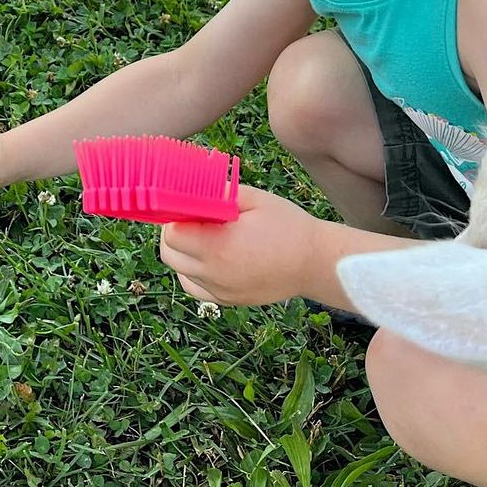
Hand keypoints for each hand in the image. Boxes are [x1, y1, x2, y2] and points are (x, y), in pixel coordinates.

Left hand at [158, 184, 324, 305]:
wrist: (316, 263)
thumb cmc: (289, 227)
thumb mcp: (256, 199)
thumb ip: (220, 192)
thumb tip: (193, 186)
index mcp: (218, 246)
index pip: (172, 233)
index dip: (175, 216)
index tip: (185, 205)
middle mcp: (215, 273)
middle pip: (169, 254)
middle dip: (174, 234)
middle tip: (191, 218)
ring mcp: (220, 291)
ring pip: (180, 272)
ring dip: (182, 253)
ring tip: (203, 237)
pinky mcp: (228, 300)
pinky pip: (195, 288)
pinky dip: (193, 273)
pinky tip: (208, 258)